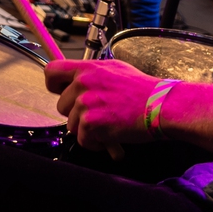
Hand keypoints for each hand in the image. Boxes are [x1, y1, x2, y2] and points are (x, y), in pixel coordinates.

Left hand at [45, 58, 161, 151]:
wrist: (161, 106)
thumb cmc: (143, 91)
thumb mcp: (115, 70)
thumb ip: (93, 74)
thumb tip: (76, 80)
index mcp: (88, 68)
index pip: (51, 71)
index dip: (54, 85)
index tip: (62, 92)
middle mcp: (84, 83)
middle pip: (61, 106)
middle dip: (76, 114)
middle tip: (98, 115)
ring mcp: (86, 104)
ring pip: (71, 125)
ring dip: (86, 130)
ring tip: (108, 125)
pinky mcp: (91, 123)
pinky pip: (83, 140)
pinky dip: (95, 143)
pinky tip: (110, 135)